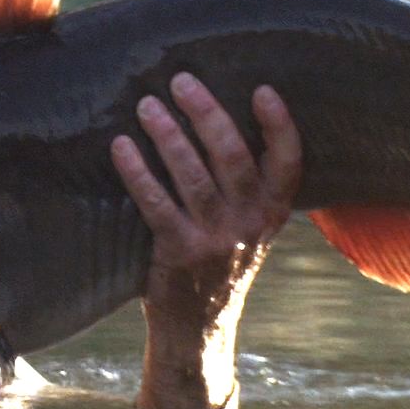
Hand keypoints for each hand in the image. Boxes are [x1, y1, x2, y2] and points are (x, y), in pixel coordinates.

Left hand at [110, 73, 301, 408]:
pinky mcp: (179, 252)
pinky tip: (121, 147)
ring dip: (168, 135)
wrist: (198, 328)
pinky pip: (156, 202)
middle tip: (180, 81)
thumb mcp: (247, 229)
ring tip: (147, 105)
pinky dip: (137, 171)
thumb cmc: (217, 264)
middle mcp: (249, 223)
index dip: (279, 126)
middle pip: (234, 157)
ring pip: (193, 175)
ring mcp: (215, 238)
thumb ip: (245, 189)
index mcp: (272, 213)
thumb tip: (214, 122)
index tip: (263, 90)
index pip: (289, 162)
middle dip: (207, 113)